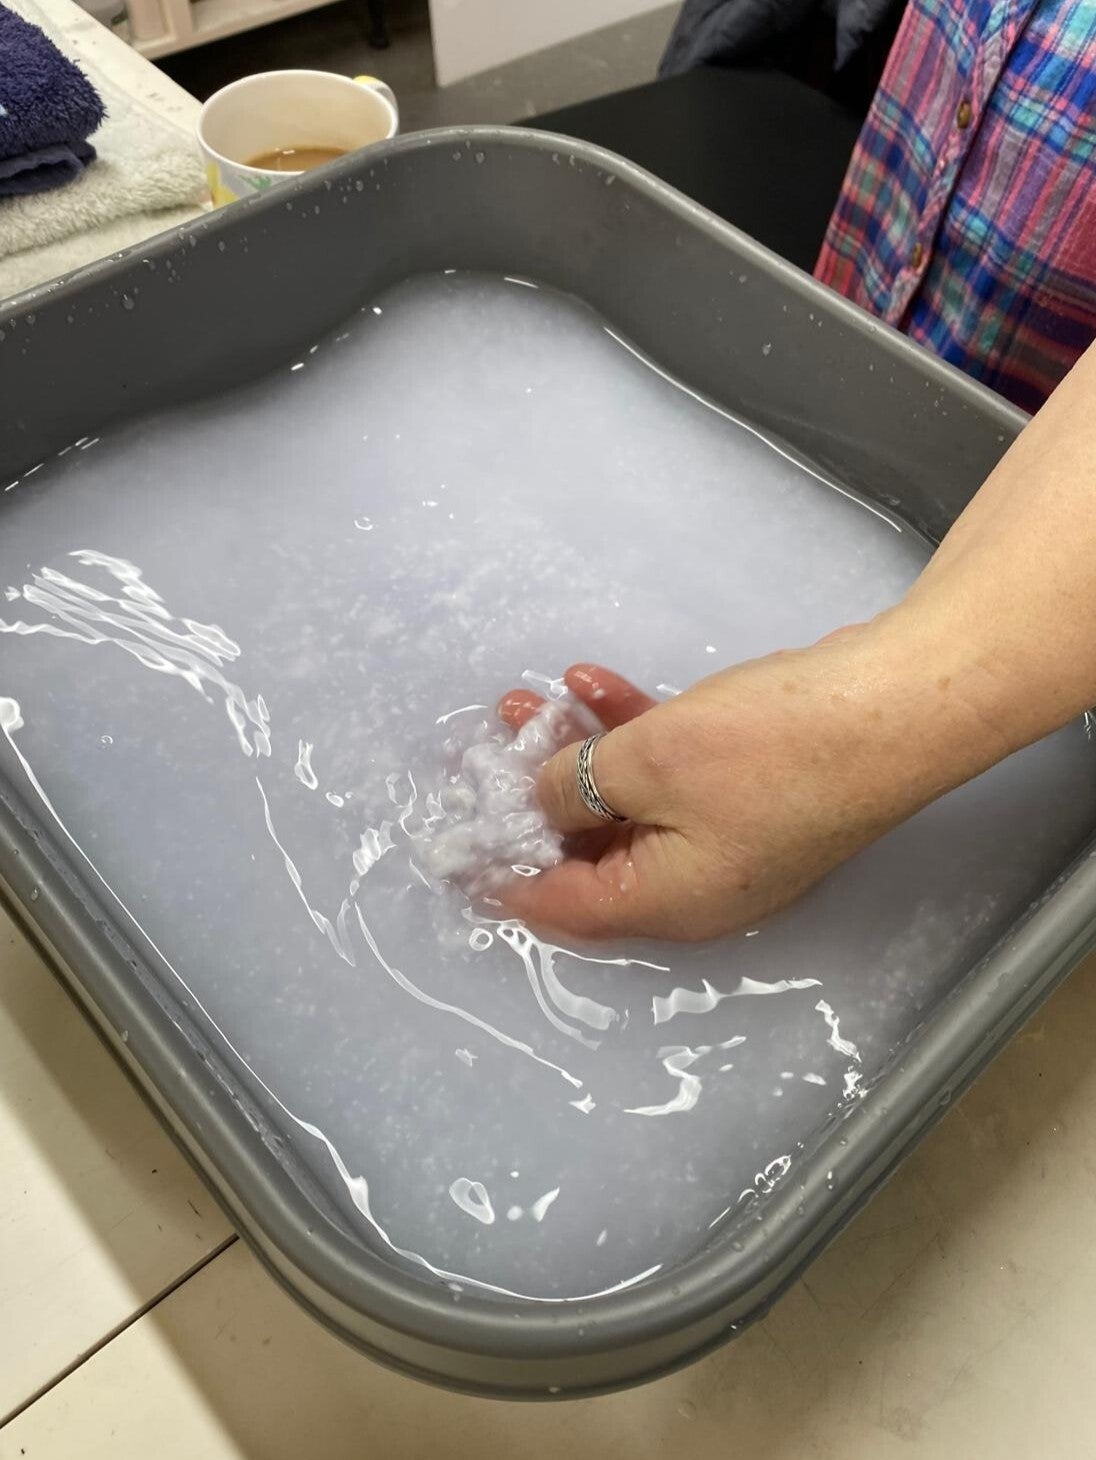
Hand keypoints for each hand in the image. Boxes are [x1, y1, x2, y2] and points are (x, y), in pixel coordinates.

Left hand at [496, 616, 1013, 941]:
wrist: (892, 705)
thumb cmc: (766, 749)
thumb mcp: (646, 763)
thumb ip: (575, 786)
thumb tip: (543, 800)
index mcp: (668, 904)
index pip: (563, 908)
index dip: (504, 876)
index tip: (454, 851)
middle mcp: (695, 886)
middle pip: (591, 852)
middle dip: (537, 794)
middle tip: (491, 745)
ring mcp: (726, 838)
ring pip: (628, 803)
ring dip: (579, 752)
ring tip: (528, 701)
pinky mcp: (750, 792)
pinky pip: (669, 774)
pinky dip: (632, 733)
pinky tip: (595, 682)